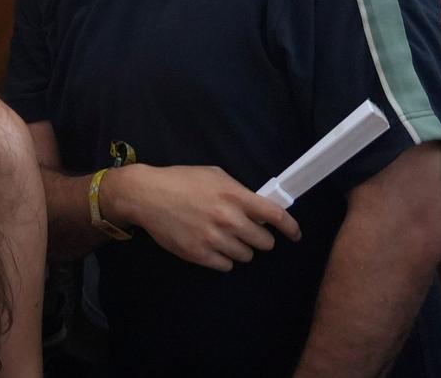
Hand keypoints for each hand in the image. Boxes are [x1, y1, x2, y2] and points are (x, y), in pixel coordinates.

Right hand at [121, 163, 300, 270]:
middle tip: (247, 231)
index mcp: (235, 196)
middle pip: (265, 242)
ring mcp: (214, 239)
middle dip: (259, 237)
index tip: (294, 235)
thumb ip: (239, 192)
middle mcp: (229, 219)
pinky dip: (223, 258)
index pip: (276, 217)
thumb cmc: (181, 180)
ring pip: (247, 256)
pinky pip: (227, 265)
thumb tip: (259, 210)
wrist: (146, 195)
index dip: (291, 228)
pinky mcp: (199, 255)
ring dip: (241, 248)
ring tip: (224, 237)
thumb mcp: (214, 175)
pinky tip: (212, 245)